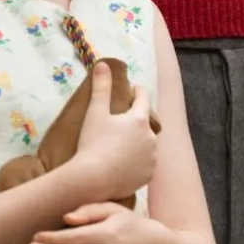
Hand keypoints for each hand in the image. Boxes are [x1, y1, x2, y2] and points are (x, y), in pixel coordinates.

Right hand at [67, 62, 157, 201]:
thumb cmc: (93, 143)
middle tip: (122, 122)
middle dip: (137, 120)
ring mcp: (151, 158)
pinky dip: (138, 161)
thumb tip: (103, 64)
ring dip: (139, 142)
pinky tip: (126, 163)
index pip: (144, 98)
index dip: (138, 91)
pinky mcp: (148, 176)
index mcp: (139, 120)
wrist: (92, 180)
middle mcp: (150, 138)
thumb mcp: (95, 113)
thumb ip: (101, 87)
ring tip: (122, 145)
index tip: (133, 89)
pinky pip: (145, 164)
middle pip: (146, 123)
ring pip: (147, 145)